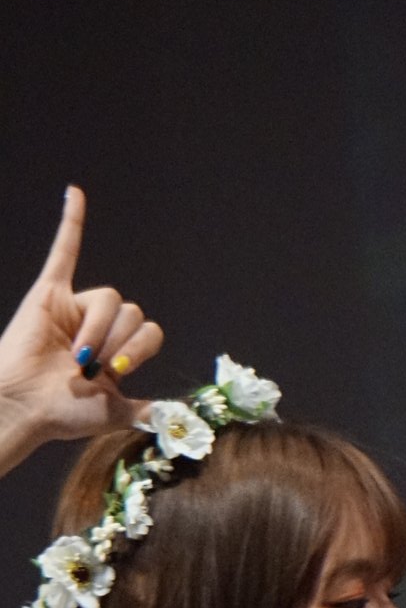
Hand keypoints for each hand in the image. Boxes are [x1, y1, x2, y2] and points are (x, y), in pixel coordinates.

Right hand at [0, 186, 162, 471]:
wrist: (26, 408)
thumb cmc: (64, 414)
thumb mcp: (115, 414)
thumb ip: (146, 409)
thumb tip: (177, 413)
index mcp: (115, 352)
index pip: (148, 330)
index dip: (140, 348)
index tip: (119, 372)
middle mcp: (98, 327)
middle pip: (131, 311)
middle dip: (117, 341)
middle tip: (92, 365)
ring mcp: (74, 308)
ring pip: (109, 297)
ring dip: (98, 329)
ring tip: (77, 355)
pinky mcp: (49, 294)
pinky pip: (63, 251)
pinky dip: (72, 222)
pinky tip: (75, 193)